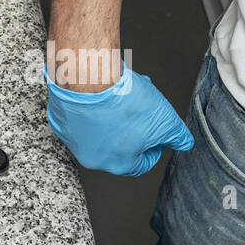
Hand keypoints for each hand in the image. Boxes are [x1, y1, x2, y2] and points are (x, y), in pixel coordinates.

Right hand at [44, 64, 193, 175]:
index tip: (156, 135)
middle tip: (141, 112)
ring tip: (123, 99)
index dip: (154, 148)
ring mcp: (74, 142)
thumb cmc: (122, 102)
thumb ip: (177, 136)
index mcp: (118, 164)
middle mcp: (92, 159)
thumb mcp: (165, 120)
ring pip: (100, 134)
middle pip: (120, 148)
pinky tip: (102, 97)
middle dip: (134, 130)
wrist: (90, 80)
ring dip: (113, 121)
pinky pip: (81, 122)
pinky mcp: (62, 124)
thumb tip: (183, 143)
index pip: (142, 165)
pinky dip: (92, 113)